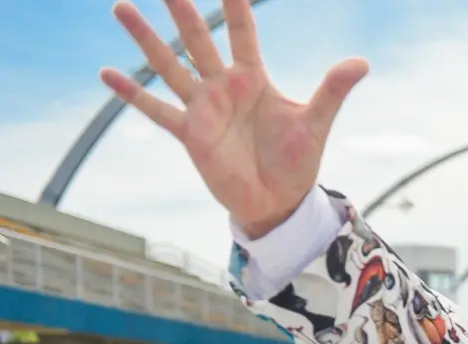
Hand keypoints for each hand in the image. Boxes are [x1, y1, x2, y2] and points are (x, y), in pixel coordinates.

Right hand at [100, 0, 368, 237]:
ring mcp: (203, 108)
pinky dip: (132, 94)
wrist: (280, 201)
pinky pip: (157, 111)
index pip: (242, 32)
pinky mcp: (190, 135)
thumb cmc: (298, 160)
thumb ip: (333, 90)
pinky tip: (107, 73)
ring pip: (169, 65)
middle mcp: (223, 86)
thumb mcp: (316, 122)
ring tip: (122, 7)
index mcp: (253, 78)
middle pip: (198, 39)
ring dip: (145, 39)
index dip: (234, 5)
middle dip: (183, 10)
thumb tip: (361, 62)